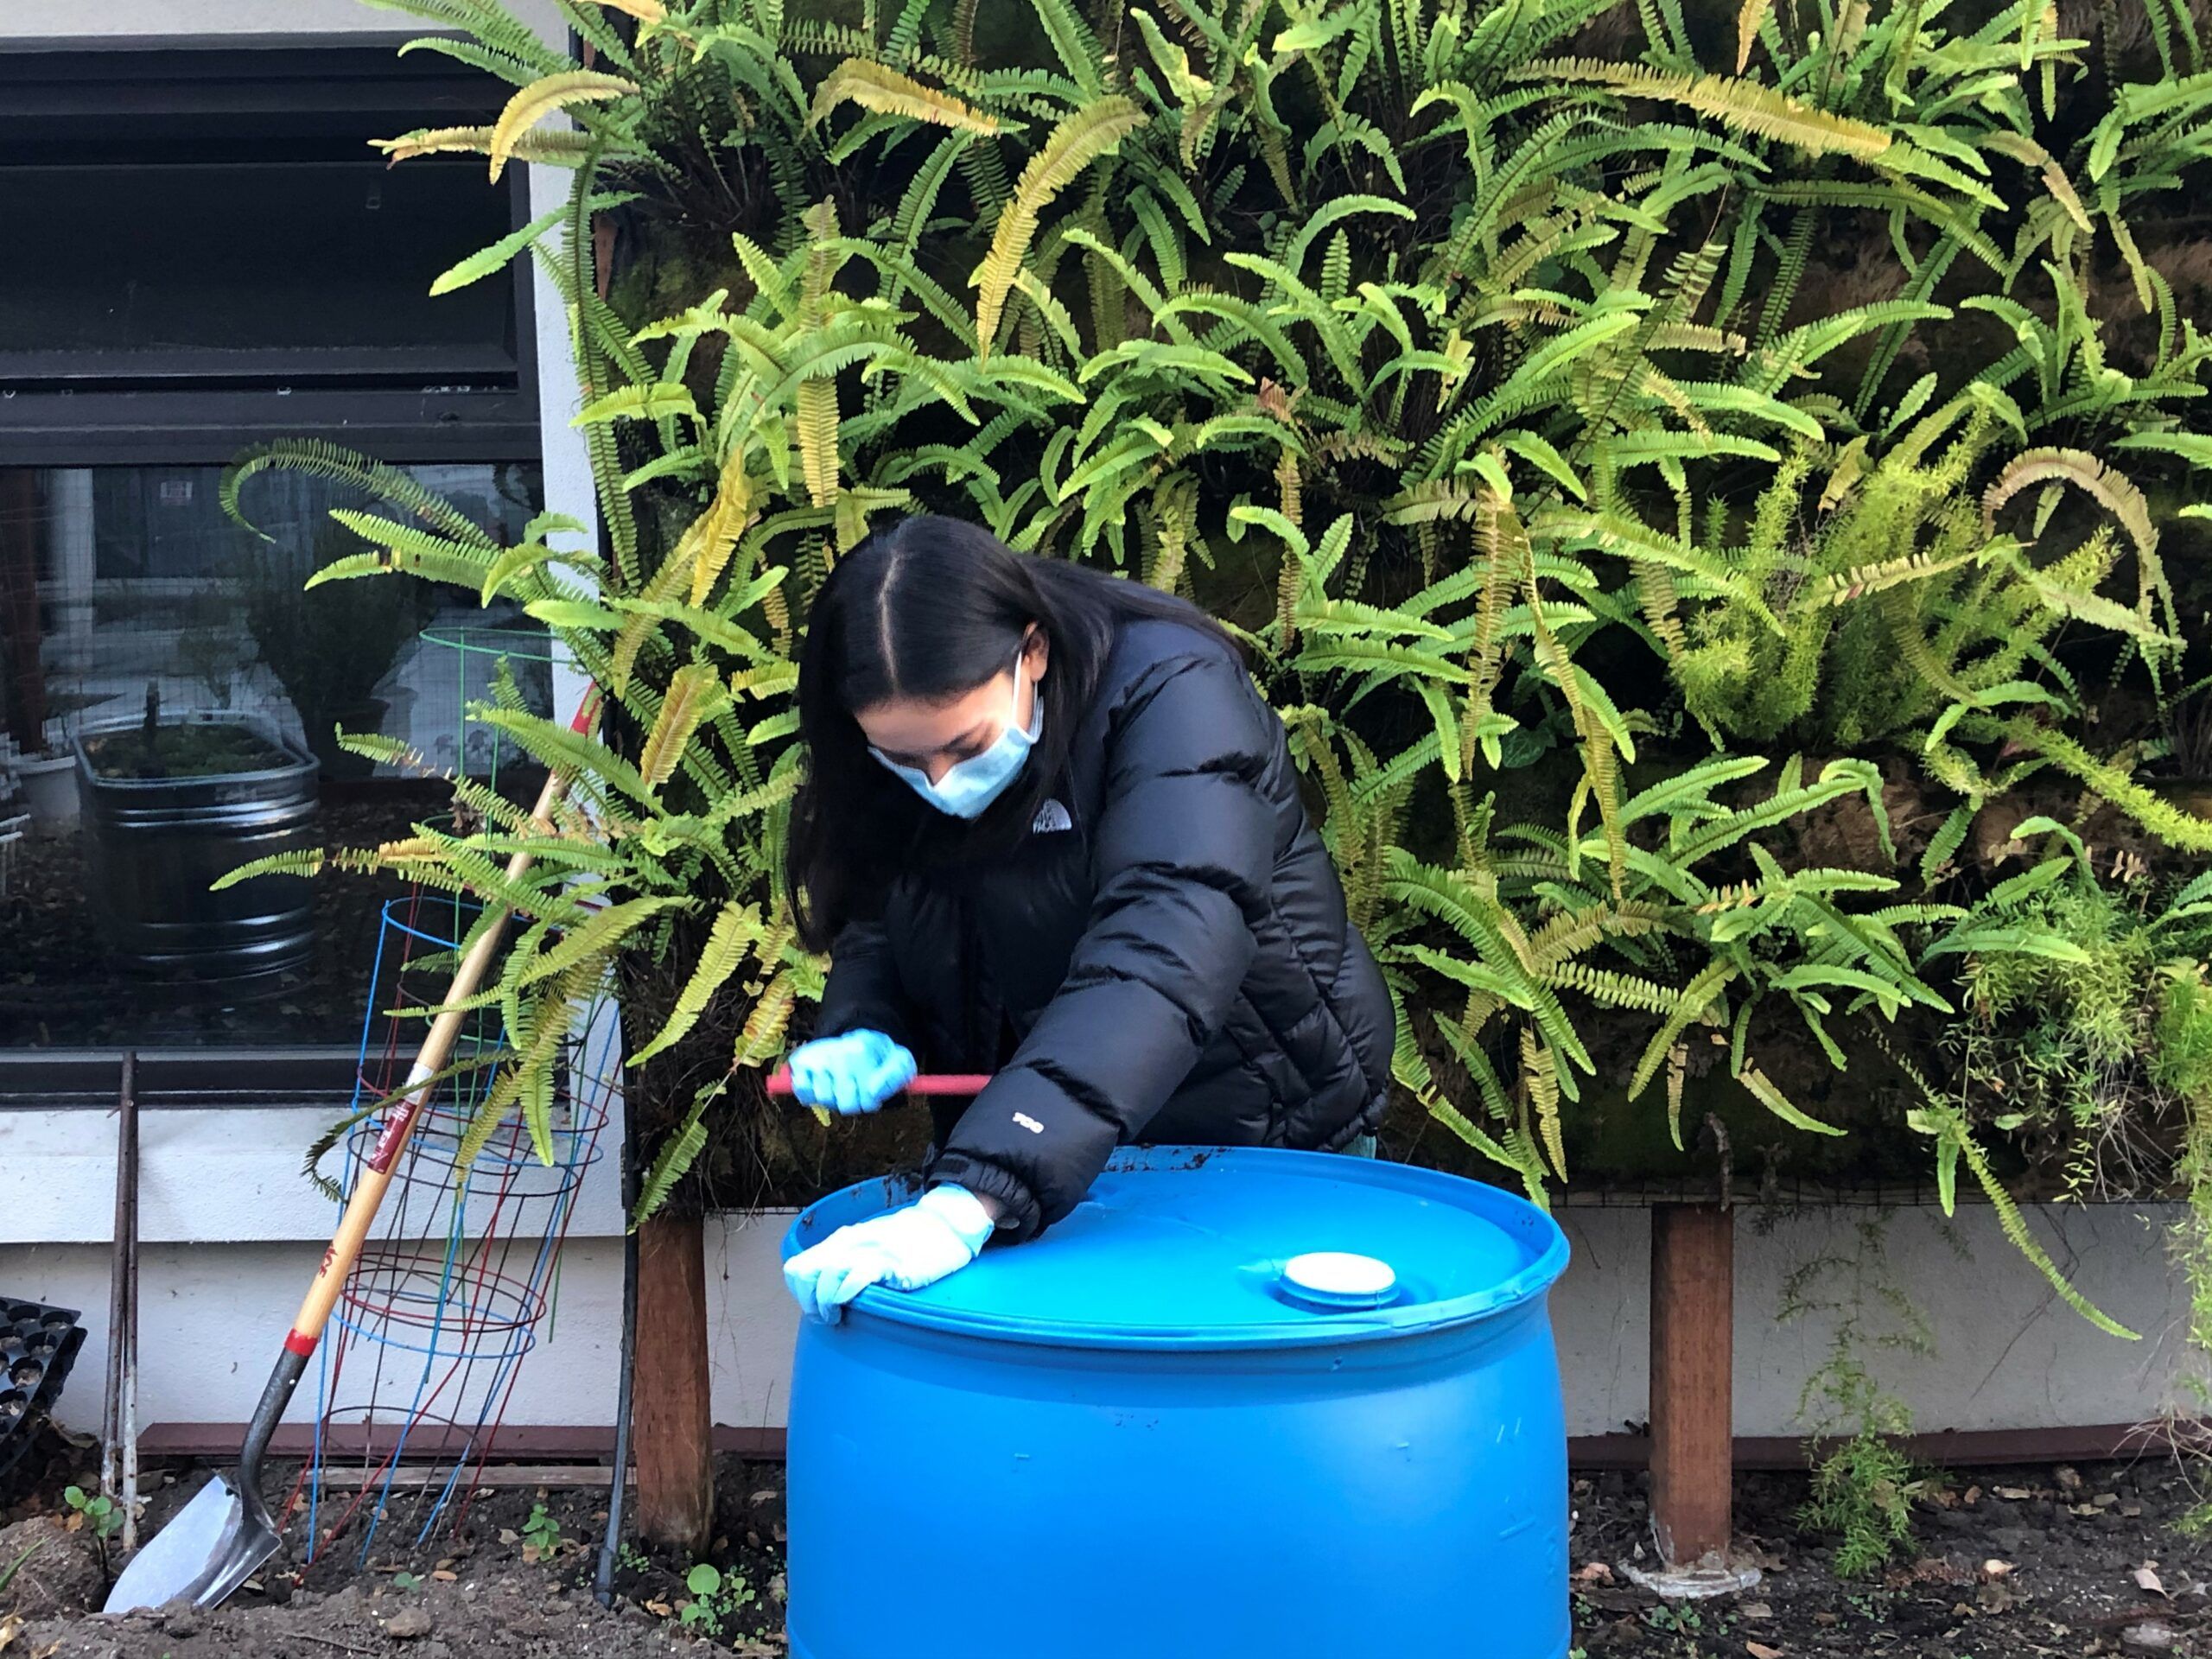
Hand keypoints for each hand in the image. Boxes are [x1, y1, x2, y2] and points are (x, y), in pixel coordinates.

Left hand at [784, 1185, 995, 1323]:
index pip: (797, 1268)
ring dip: (825, 1304)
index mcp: (842, 1240)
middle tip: (824, 1317)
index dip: (800, 1293)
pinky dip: (847, 1295)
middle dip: (807, 1301)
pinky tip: (855, 1304)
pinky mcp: (888, 1262)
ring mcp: (867, 1251)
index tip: (815, 1307)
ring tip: (837, 1316)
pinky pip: (855, 1279)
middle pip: (803, 1274)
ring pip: (825, 1276)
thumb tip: (830, 1291)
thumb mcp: (871, 1245)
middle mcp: (848, 1243)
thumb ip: (850, 1261)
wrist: (945, 1224)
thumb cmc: (911, 1240)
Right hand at [786, 1029, 916, 1115]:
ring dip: (833, 1097)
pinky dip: (810, 1093)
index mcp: (863, 1051)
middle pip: (845, 1104)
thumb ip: (896, 1077)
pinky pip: (802, 1090)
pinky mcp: (800, 1060)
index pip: (867, 1099)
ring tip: (839, 1083)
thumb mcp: (900, 1062)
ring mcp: (818, 1056)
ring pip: (824, 1099)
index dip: (870, 1101)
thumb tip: (874, 1091)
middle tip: (855, 1089)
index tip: (871, 1091)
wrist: (855, 1039)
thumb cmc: (879, 1057)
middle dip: (852, 1102)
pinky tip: (821, 1083)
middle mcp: (838, 1052)